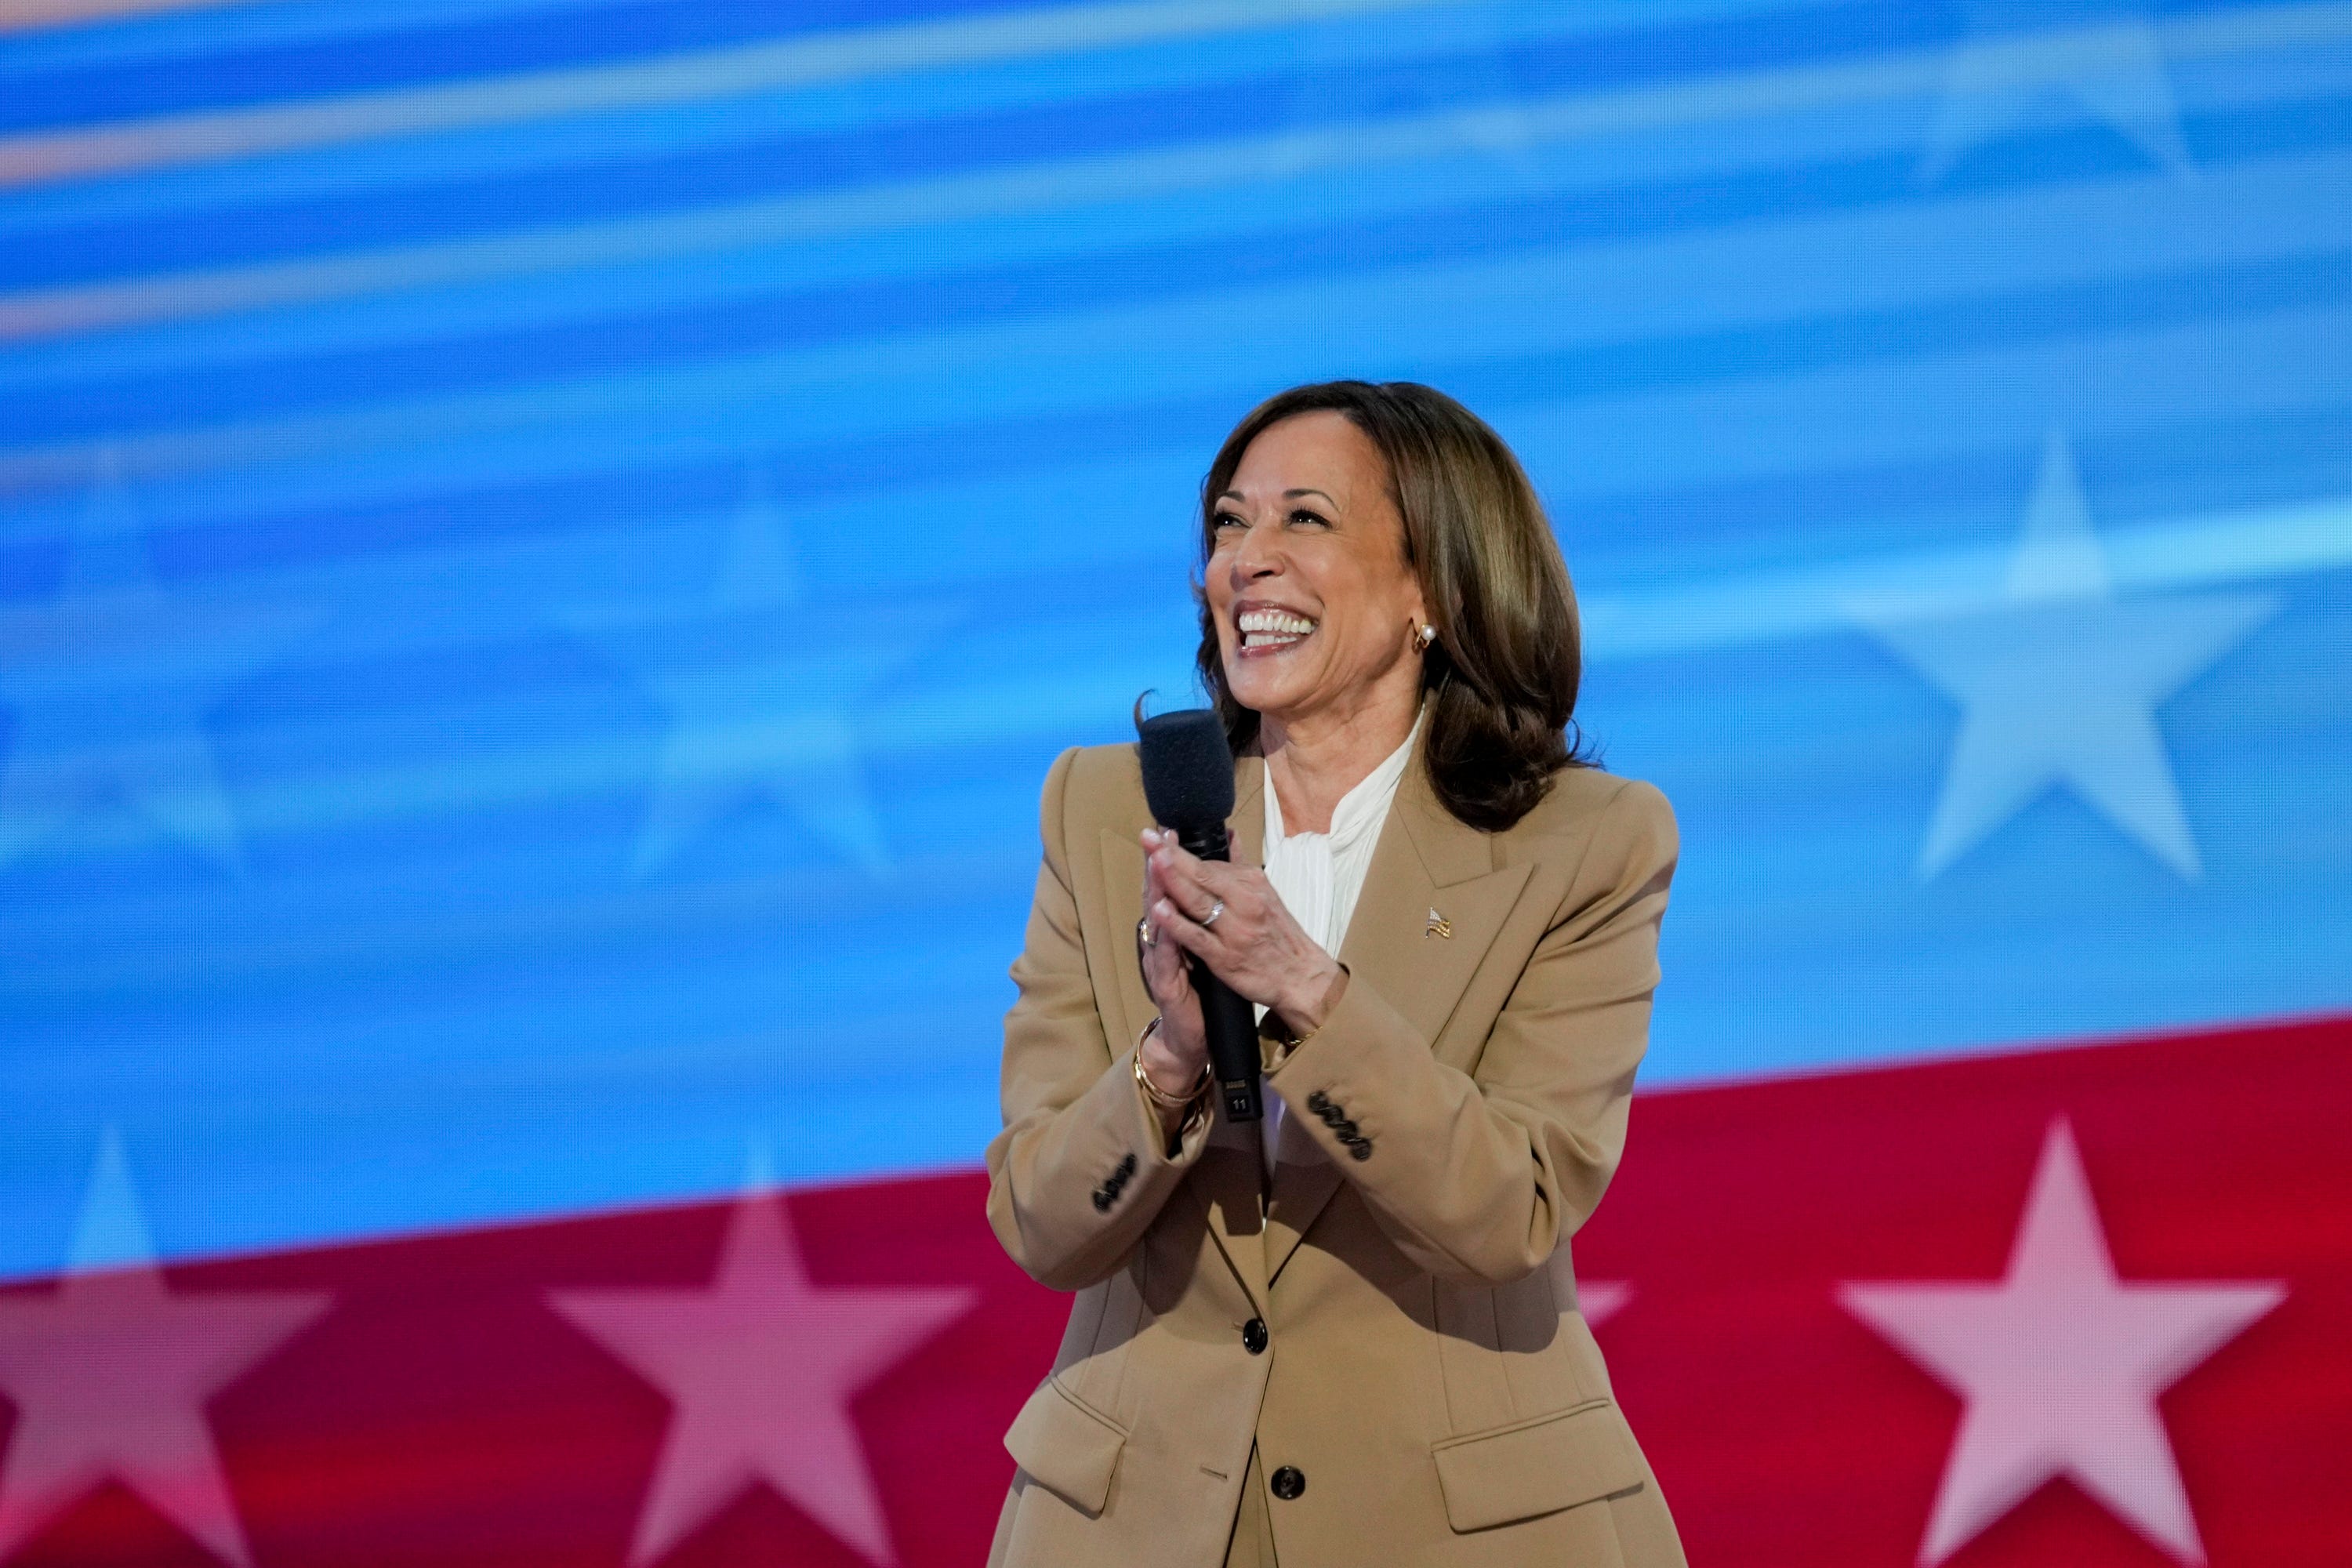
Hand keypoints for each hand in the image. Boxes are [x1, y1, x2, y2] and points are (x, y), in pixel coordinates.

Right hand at [1135, 832, 1208, 1098]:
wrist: (1190, 1035)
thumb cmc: (1198, 988)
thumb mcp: (1203, 945)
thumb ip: (1200, 914)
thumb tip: (1215, 880)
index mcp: (1172, 930)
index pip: (1168, 888)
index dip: (1167, 859)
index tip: (1169, 830)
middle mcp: (1161, 941)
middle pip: (1157, 897)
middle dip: (1157, 866)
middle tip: (1155, 836)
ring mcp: (1160, 962)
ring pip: (1156, 922)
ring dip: (1155, 892)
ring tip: (1156, 863)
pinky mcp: (1165, 984)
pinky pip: (1164, 955)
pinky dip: (1163, 934)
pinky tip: (1161, 914)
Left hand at [1139, 828, 1344, 1037]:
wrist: (1301, 976)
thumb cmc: (1279, 935)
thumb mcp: (1265, 894)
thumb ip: (1240, 865)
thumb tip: (1230, 834)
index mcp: (1252, 883)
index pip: (1209, 863)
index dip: (1180, 849)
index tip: (1159, 833)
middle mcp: (1245, 901)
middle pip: (1202, 875)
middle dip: (1172, 855)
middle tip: (1149, 837)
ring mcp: (1234, 929)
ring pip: (1198, 901)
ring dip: (1174, 880)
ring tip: (1153, 860)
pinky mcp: (1225, 957)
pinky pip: (1197, 936)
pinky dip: (1178, 923)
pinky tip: (1159, 909)